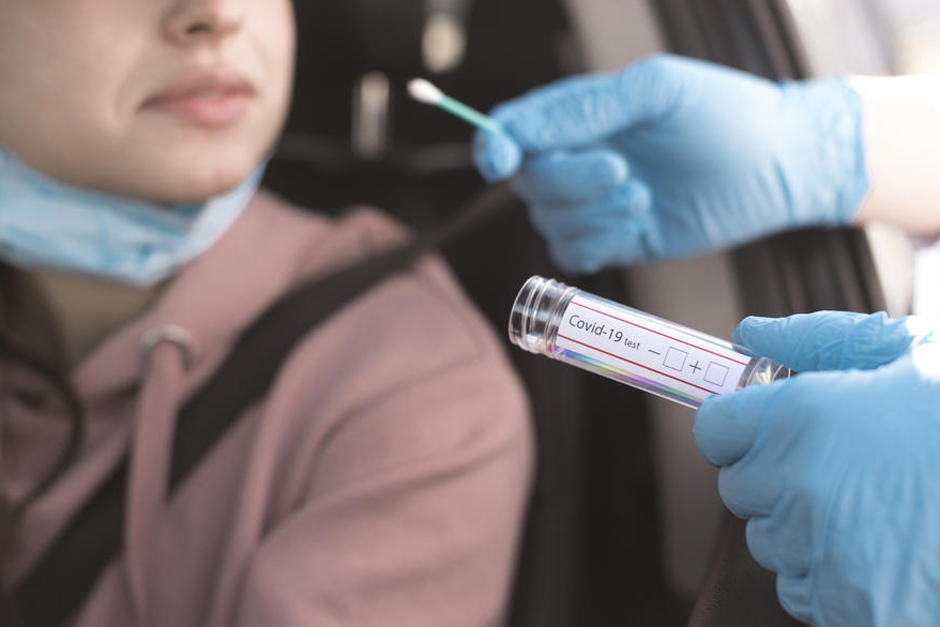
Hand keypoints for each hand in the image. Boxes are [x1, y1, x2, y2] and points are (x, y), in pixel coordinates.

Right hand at [474, 54, 869, 272]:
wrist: (779, 166)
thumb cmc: (724, 115)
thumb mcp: (658, 91)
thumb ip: (588, 107)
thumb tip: (518, 130)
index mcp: (581, 114)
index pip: (515, 129)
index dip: (496, 146)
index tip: (500, 161)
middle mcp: (578, 157)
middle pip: (529, 182)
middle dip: (570, 182)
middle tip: (624, 172)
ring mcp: (594, 203)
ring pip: (549, 221)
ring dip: (594, 215)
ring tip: (645, 198)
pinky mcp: (614, 240)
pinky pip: (572, 253)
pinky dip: (597, 244)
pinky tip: (635, 226)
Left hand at [694, 311, 939, 625]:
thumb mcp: (905, 354)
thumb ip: (817, 339)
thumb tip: (752, 331)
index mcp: (803, 418)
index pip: (713, 430)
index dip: (738, 426)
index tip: (765, 428)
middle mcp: (797, 487)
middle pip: (738, 489)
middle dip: (773, 476)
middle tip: (837, 466)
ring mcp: (819, 553)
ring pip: (768, 541)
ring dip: (800, 527)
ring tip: (870, 508)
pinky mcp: (844, 605)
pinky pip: (801, 589)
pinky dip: (827, 574)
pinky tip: (881, 549)